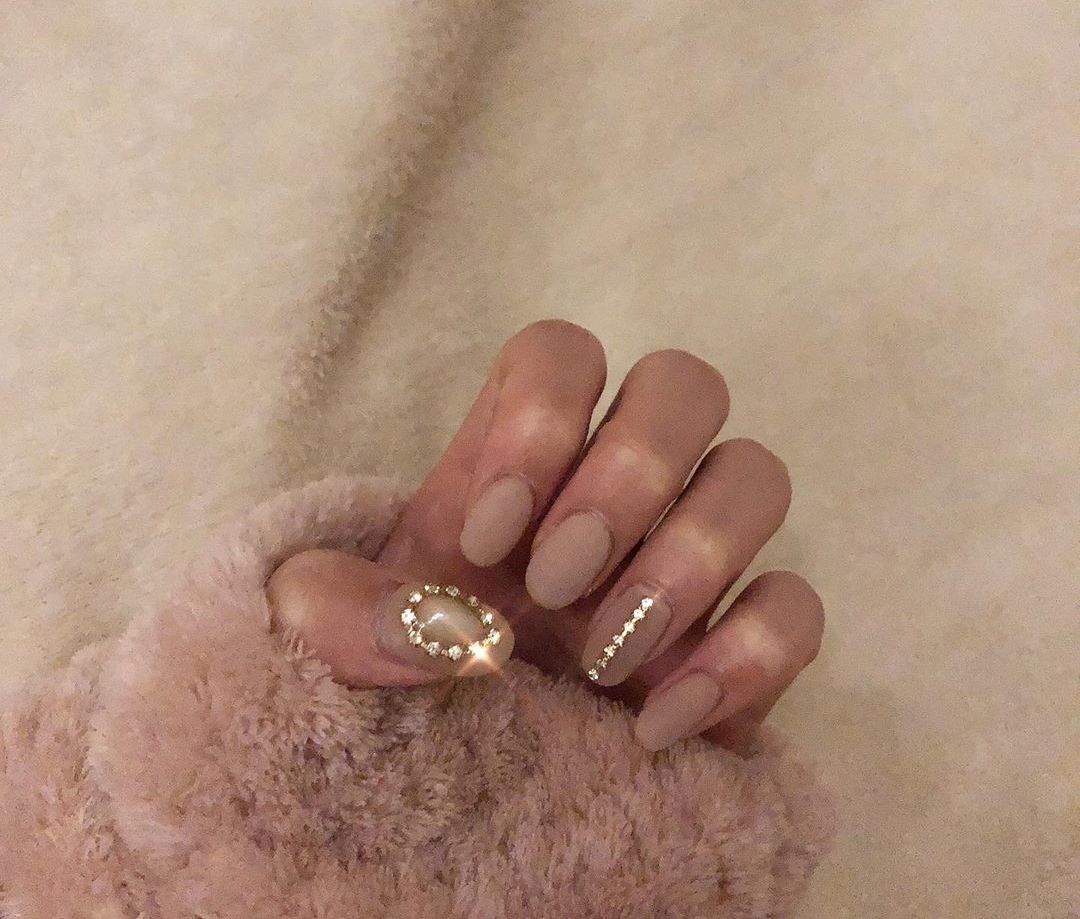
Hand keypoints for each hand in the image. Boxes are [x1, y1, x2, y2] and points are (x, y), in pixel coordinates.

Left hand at [267, 320, 823, 752]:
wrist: (464, 789)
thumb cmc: (398, 683)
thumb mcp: (329, 643)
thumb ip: (327, 606)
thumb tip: (432, 624)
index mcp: (520, 457)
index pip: (564, 354)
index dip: (538, 419)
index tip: (485, 535)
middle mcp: (618, 486)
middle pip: (685, 385)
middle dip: (629, 474)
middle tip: (556, 582)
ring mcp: (690, 556)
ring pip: (757, 474)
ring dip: (690, 556)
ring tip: (603, 656)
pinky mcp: (743, 644)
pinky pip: (798, 606)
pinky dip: (745, 656)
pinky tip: (659, 722)